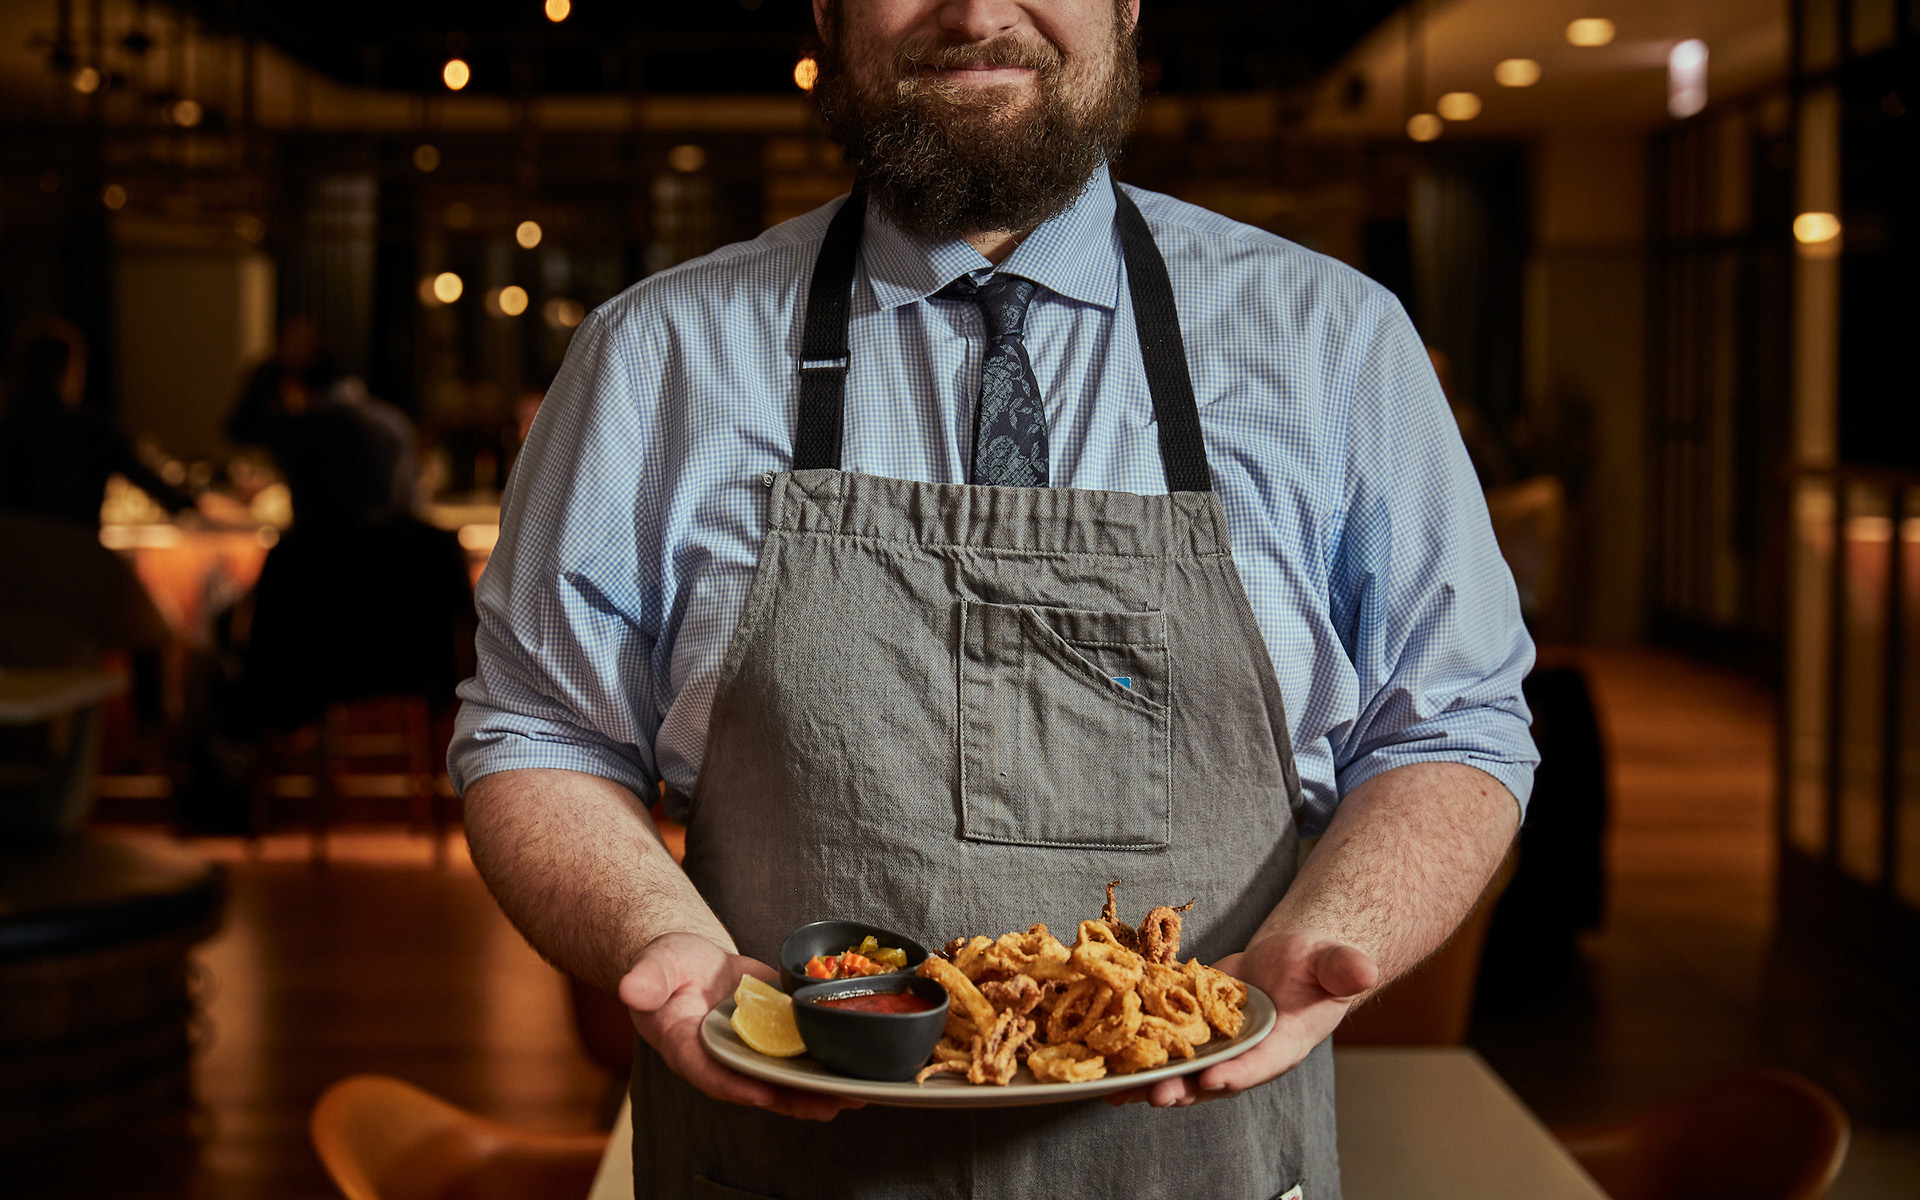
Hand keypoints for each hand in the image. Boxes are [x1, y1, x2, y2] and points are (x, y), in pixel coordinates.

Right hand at [617, 932, 863, 1120]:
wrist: (690, 958)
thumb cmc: (666, 966)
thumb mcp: (653, 968)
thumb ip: (645, 981)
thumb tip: (631, 989)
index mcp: (686, 1048)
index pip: (709, 1073)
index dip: (736, 1085)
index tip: (763, 1093)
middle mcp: (722, 1057)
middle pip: (758, 1085)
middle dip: (793, 1099)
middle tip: (829, 1106)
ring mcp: (750, 1048)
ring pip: (784, 1075)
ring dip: (818, 1088)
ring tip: (854, 1096)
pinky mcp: (773, 1033)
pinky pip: (798, 1052)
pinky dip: (825, 1060)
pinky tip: (857, 1066)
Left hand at [1106, 931, 1377, 1108]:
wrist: (1293, 960)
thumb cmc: (1318, 964)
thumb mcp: (1334, 962)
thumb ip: (1344, 968)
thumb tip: (1363, 968)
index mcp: (1284, 1045)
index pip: (1260, 1064)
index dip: (1237, 1073)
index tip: (1213, 1080)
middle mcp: (1247, 1054)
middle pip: (1213, 1078)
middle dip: (1184, 1088)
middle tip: (1155, 1094)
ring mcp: (1219, 1045)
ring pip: (1183, 1068)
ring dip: (1153, 1078)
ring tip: (1119, 1088)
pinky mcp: (1194, 1029)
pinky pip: (1166, 1042)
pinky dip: (1139, 1049)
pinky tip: (1107, 1056)